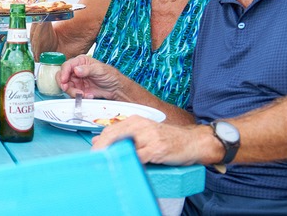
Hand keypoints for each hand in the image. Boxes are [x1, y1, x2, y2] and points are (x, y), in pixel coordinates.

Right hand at [58, 55, 123, 99]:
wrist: (116, 88)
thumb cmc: (110, 75)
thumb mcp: (99, 70)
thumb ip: (87, 69)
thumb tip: (76, 70)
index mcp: (80, 62)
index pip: (66, 66)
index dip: (63, 73)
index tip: (64, 80)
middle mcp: (76, 71)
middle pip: (62, 77)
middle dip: (64, 84)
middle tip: (67, 88)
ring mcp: (77, 81)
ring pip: (66, 87)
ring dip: (73, 92)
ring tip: (83, 94)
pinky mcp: (79, 90)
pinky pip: (73, 94)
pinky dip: (78, 96)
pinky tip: (88, 96)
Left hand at [90, 116, 204, 165]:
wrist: (194, 141)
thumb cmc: (168, 139)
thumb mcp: (144, 133)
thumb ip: (124, 135)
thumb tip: (97, 140)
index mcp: (136, 121)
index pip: (109, 130)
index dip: (98, 143)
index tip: (93, 153)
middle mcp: (141, 126)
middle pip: (112, 137)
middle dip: (100, 150)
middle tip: (96, 160)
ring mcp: (149, 137)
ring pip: (122, 146)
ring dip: (112, 156)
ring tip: (106, 164)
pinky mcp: (157, 149)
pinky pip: (137, 157)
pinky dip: (129, 162)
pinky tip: (124, 166)